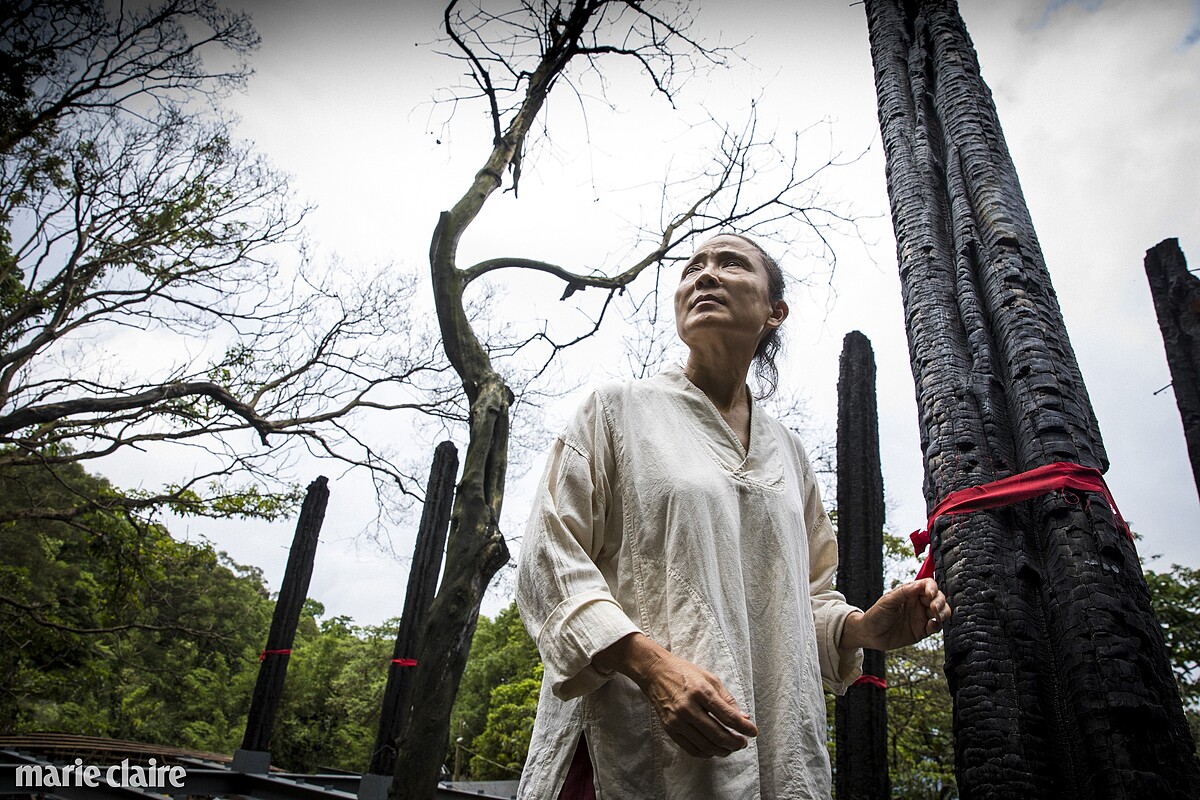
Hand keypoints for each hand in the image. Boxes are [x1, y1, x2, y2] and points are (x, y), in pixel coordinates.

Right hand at [593, 633, 757, 757]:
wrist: (656, 673)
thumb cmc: (685, 673)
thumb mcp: (710, 679)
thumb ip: (727, 699)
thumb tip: (743, 718)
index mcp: (701, 692)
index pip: (728, 716)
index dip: (744, 727)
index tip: (753, 732)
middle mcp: (688, 708)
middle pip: (718, 734)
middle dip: (735, 742)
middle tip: (743, 742)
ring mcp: (677, 720)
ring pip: (705, 745)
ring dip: (722, 750)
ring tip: (731, 747)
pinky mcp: (669, 729)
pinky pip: (691, 748)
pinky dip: (706, 753)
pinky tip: (714, 749)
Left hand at [840, 578, 950, 651]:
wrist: (869, 634)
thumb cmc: (875, 615)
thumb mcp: (887, 601)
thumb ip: (904, 592)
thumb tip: (919, 584)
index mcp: (910, 593)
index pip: (928, 585)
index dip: (933, 587)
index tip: (930, 593)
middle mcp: (918, 604)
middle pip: (938, 597)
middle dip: (940, 601)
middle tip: (933, 608)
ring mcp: (921, 617)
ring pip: (941, 611)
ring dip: (944, 612)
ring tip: (937, 616)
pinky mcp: (922, 630)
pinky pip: (936, 627)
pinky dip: (938, 625)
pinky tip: (932, 625)